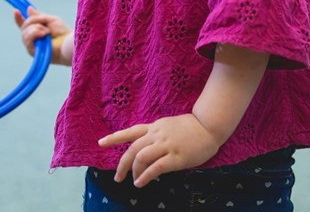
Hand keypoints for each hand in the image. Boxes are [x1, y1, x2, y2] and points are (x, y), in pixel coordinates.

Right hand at [14, 6, 72, 64]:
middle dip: (33, 20)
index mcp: (37, 31)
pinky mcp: (32, 52)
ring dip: (36, 28)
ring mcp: (31, 46)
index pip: (24, 25)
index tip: (16, 11)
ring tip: (47, 31)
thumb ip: (39, 16)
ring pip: (25, 32)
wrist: (68, 43)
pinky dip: (36, 33)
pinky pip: (27, 39)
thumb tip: (28, 9)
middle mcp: (33, 39)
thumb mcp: (50, 20)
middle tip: (44, 20)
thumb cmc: (63, 33)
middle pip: (24, 27)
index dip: (19, 18)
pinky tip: (45, 35)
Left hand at [98, 114, 220, 187]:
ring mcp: (166, 145)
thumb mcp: (168, 127)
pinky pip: (156, 168)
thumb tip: (145, 150)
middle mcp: (157, 135)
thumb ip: (156, 136)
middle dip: (122, 164)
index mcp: (154, 127)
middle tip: (117, 177)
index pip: (130, 131)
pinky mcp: (176, 157)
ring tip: (132, 181)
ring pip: (141, 157)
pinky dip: (145, 176)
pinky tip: (141, 183)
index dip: (115, 137)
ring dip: (133, 171)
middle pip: (133, 148)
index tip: (101, 142)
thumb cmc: (189, 127)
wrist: (208, 126)